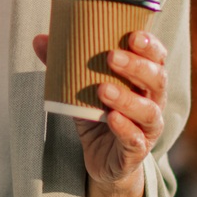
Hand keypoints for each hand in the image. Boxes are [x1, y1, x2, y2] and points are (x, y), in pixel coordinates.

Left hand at [34, 29, 168, 196]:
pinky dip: (125, 128)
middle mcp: (153, 102)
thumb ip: (64, 66)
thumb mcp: (80, 90)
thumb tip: (39, 39)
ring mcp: (148, 128)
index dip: (150, 46)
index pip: (157, 58)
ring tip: (103, 89)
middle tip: (111, 56)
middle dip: (137, 66)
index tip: (133, 35)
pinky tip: (111, 119)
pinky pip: (136, 140)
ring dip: (127, 98)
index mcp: (144, 81)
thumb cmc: (98, 116)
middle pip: (157, 80)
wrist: (102, 161)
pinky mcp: (136, 151)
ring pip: (149, 110)